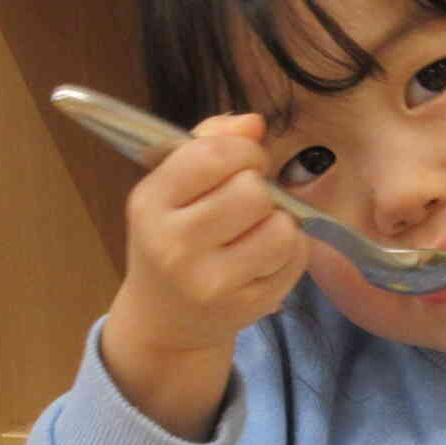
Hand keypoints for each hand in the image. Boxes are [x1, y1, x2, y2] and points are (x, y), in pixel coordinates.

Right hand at [101, 112, 309, 437]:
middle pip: (252, 192)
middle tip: (249, 199)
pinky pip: (296, 257)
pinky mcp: (248, 307)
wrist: (164, 321)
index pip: (213, 156)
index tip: (245, 161)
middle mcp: (175, 246)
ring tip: (258, 228)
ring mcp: (212, 283)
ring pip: (282, 228)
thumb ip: (209, 143)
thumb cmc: (172, 238)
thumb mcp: (171, 187)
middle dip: (260, 187)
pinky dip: (290, 249)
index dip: (244, 150)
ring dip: (279, 221)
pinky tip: (265, 254)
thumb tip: (254, 123)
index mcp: (150, 203)